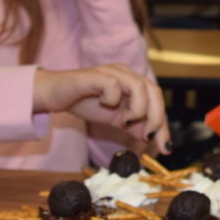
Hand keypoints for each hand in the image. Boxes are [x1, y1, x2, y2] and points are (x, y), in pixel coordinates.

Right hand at [33, 64, 170, 154]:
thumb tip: (154, 139)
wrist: (54, 95)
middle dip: (156, 118)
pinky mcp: (95, 75)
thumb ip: (134, 126)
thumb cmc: (85, 103)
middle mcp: (126, 73)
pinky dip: (113, 99)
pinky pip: (114, 85)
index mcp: (133, 82)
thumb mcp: (115, 119)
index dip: (163, 124)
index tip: (164, 147)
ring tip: (123, 121)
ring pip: (139, 86)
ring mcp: (111, 72)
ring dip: (137, 110)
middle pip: (153, 91)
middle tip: (147, 137)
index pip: (157, 100)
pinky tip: (104, 105)